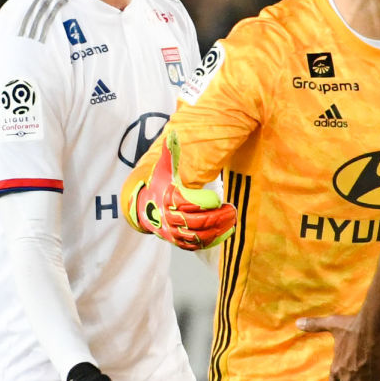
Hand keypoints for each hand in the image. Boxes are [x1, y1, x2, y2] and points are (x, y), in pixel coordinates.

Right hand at [130, 134, 237, 250]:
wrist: (147, 208)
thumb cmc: (161, 185)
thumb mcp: (164, 168)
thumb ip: (171, 153)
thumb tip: (173, 135)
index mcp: (168, 199)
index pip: (186, 203)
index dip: (203, 202)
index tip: (217, 199)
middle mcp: (169, 219)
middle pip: (196, 222)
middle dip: (216, 217)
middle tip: (232, 210)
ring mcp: (174, 232)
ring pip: (198, 236)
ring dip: (217, 230)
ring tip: (232, 220)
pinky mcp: (180, 242)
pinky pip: (196, 245)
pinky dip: (212, 241)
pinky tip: (227, 232)